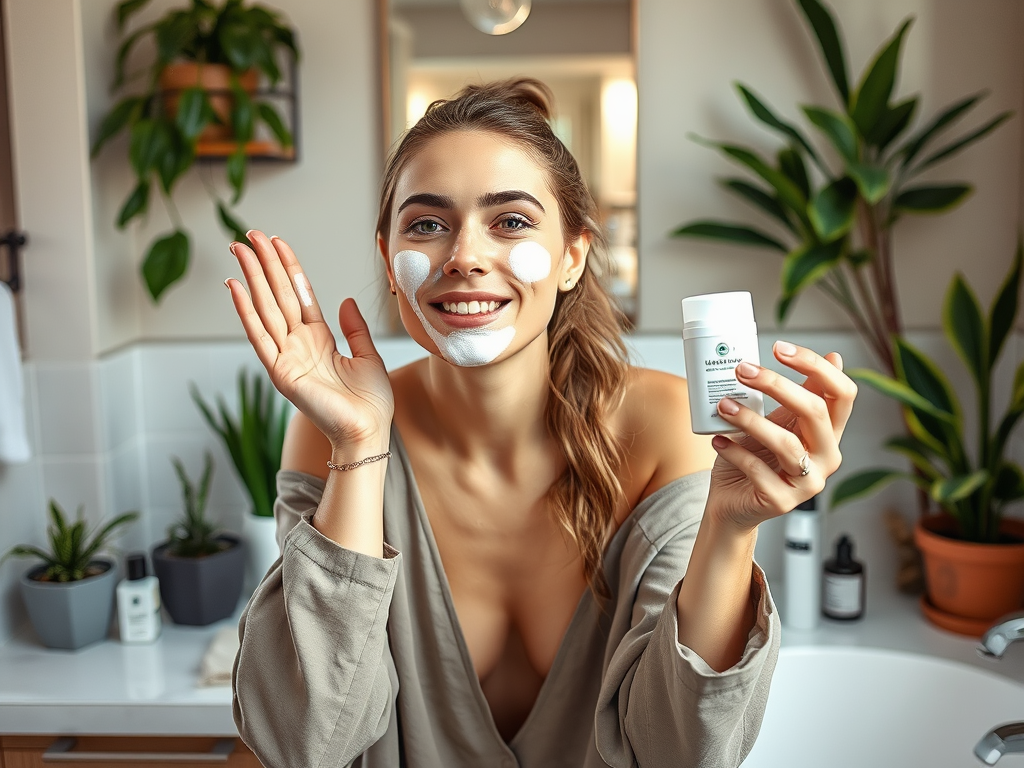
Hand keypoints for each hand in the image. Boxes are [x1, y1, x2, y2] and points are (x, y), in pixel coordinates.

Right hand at [226, 230, 393, 451]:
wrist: (369, 430)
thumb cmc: (370, 402)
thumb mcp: (368, 356)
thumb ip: (354, 328)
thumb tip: (345, 300)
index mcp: (318, 339)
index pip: (298, 295)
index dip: (287, 268)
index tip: (277, 242)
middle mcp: (298, 344)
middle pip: (277, 295)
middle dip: (264, 263)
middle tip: (249, 234)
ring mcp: (286, 356)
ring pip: (265, 308)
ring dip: (251, 277)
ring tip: (240, 249)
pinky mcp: (280, 372)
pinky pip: (259, 336)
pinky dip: (245, 311)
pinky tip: (235, 287)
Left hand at [706, 341, 856, 531]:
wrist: (732, 503)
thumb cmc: (755, 458)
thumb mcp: (778, 422)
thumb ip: (799, 395)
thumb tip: (835, 356)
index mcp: (830, 433)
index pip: (842, 393)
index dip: (816, 366)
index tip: (779, 348)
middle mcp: (827, 457)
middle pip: (814, 411)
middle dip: (776, 385)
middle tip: (743, 370)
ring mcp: (807, 483)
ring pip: (786, 443)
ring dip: (749, 419)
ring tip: (723, 406)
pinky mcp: (781, 501)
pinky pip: (758, 470)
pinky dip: (734, 451)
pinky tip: (718, 440)